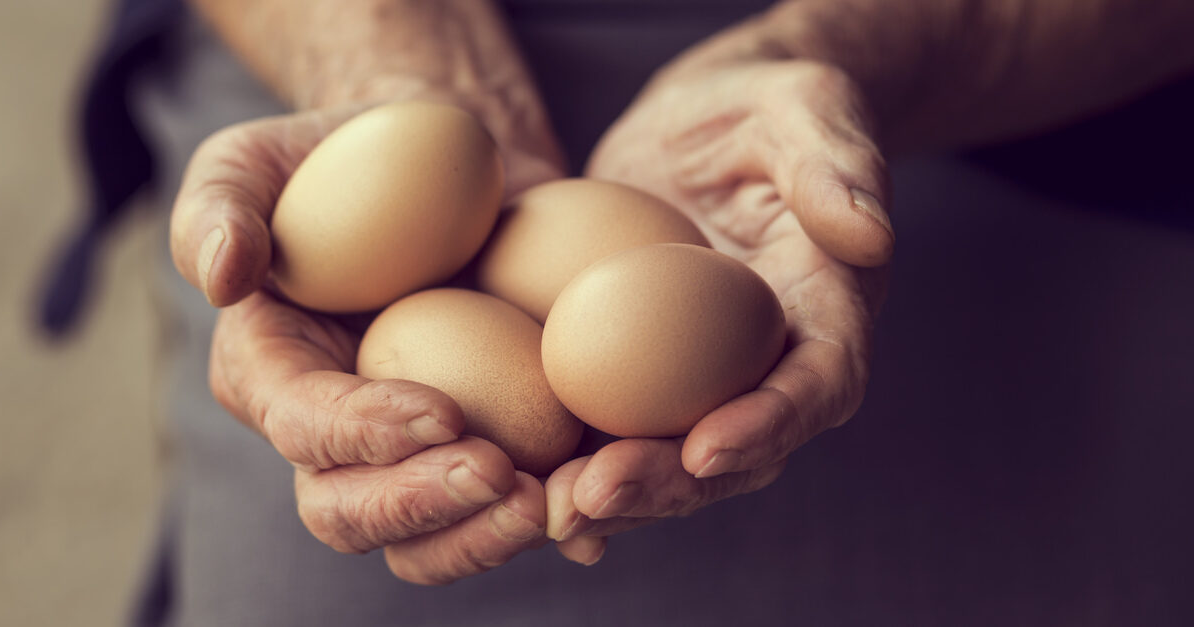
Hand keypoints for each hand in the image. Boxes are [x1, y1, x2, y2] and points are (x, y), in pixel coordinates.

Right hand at [169, 104, 563, 583]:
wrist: (445, 161)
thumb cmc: (339, 155)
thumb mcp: (257, 158)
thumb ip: (220, 205)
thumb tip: (223, 276)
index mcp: (272, 375)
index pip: (302, 427)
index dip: (363, 434)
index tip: (443, 412)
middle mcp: (334, 434)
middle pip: (353, 514)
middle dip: (423, 509)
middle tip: (502, 476)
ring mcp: (411, 451)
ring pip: (430, 538)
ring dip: (488, 537)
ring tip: (558, 503)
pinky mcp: (485, 441)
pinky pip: (506, 508)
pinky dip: (551, 522)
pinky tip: (594, 517)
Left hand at [547, 59, 892, 563]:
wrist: (701, 121)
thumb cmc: (763, 106)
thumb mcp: (804, 108)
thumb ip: (836, 165)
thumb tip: (869, 236)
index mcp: (826, 313)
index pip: (818, 384)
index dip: (769, 424)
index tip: (707, 448)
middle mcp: (769, 364)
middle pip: (737, 449)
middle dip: (671, 484)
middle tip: (597, 494)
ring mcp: (702, 377)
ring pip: (671, 460)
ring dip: (616, 494)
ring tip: (549, 509)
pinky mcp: (640, 372)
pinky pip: (615, 431)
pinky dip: (575, 468)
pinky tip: (524, 492)